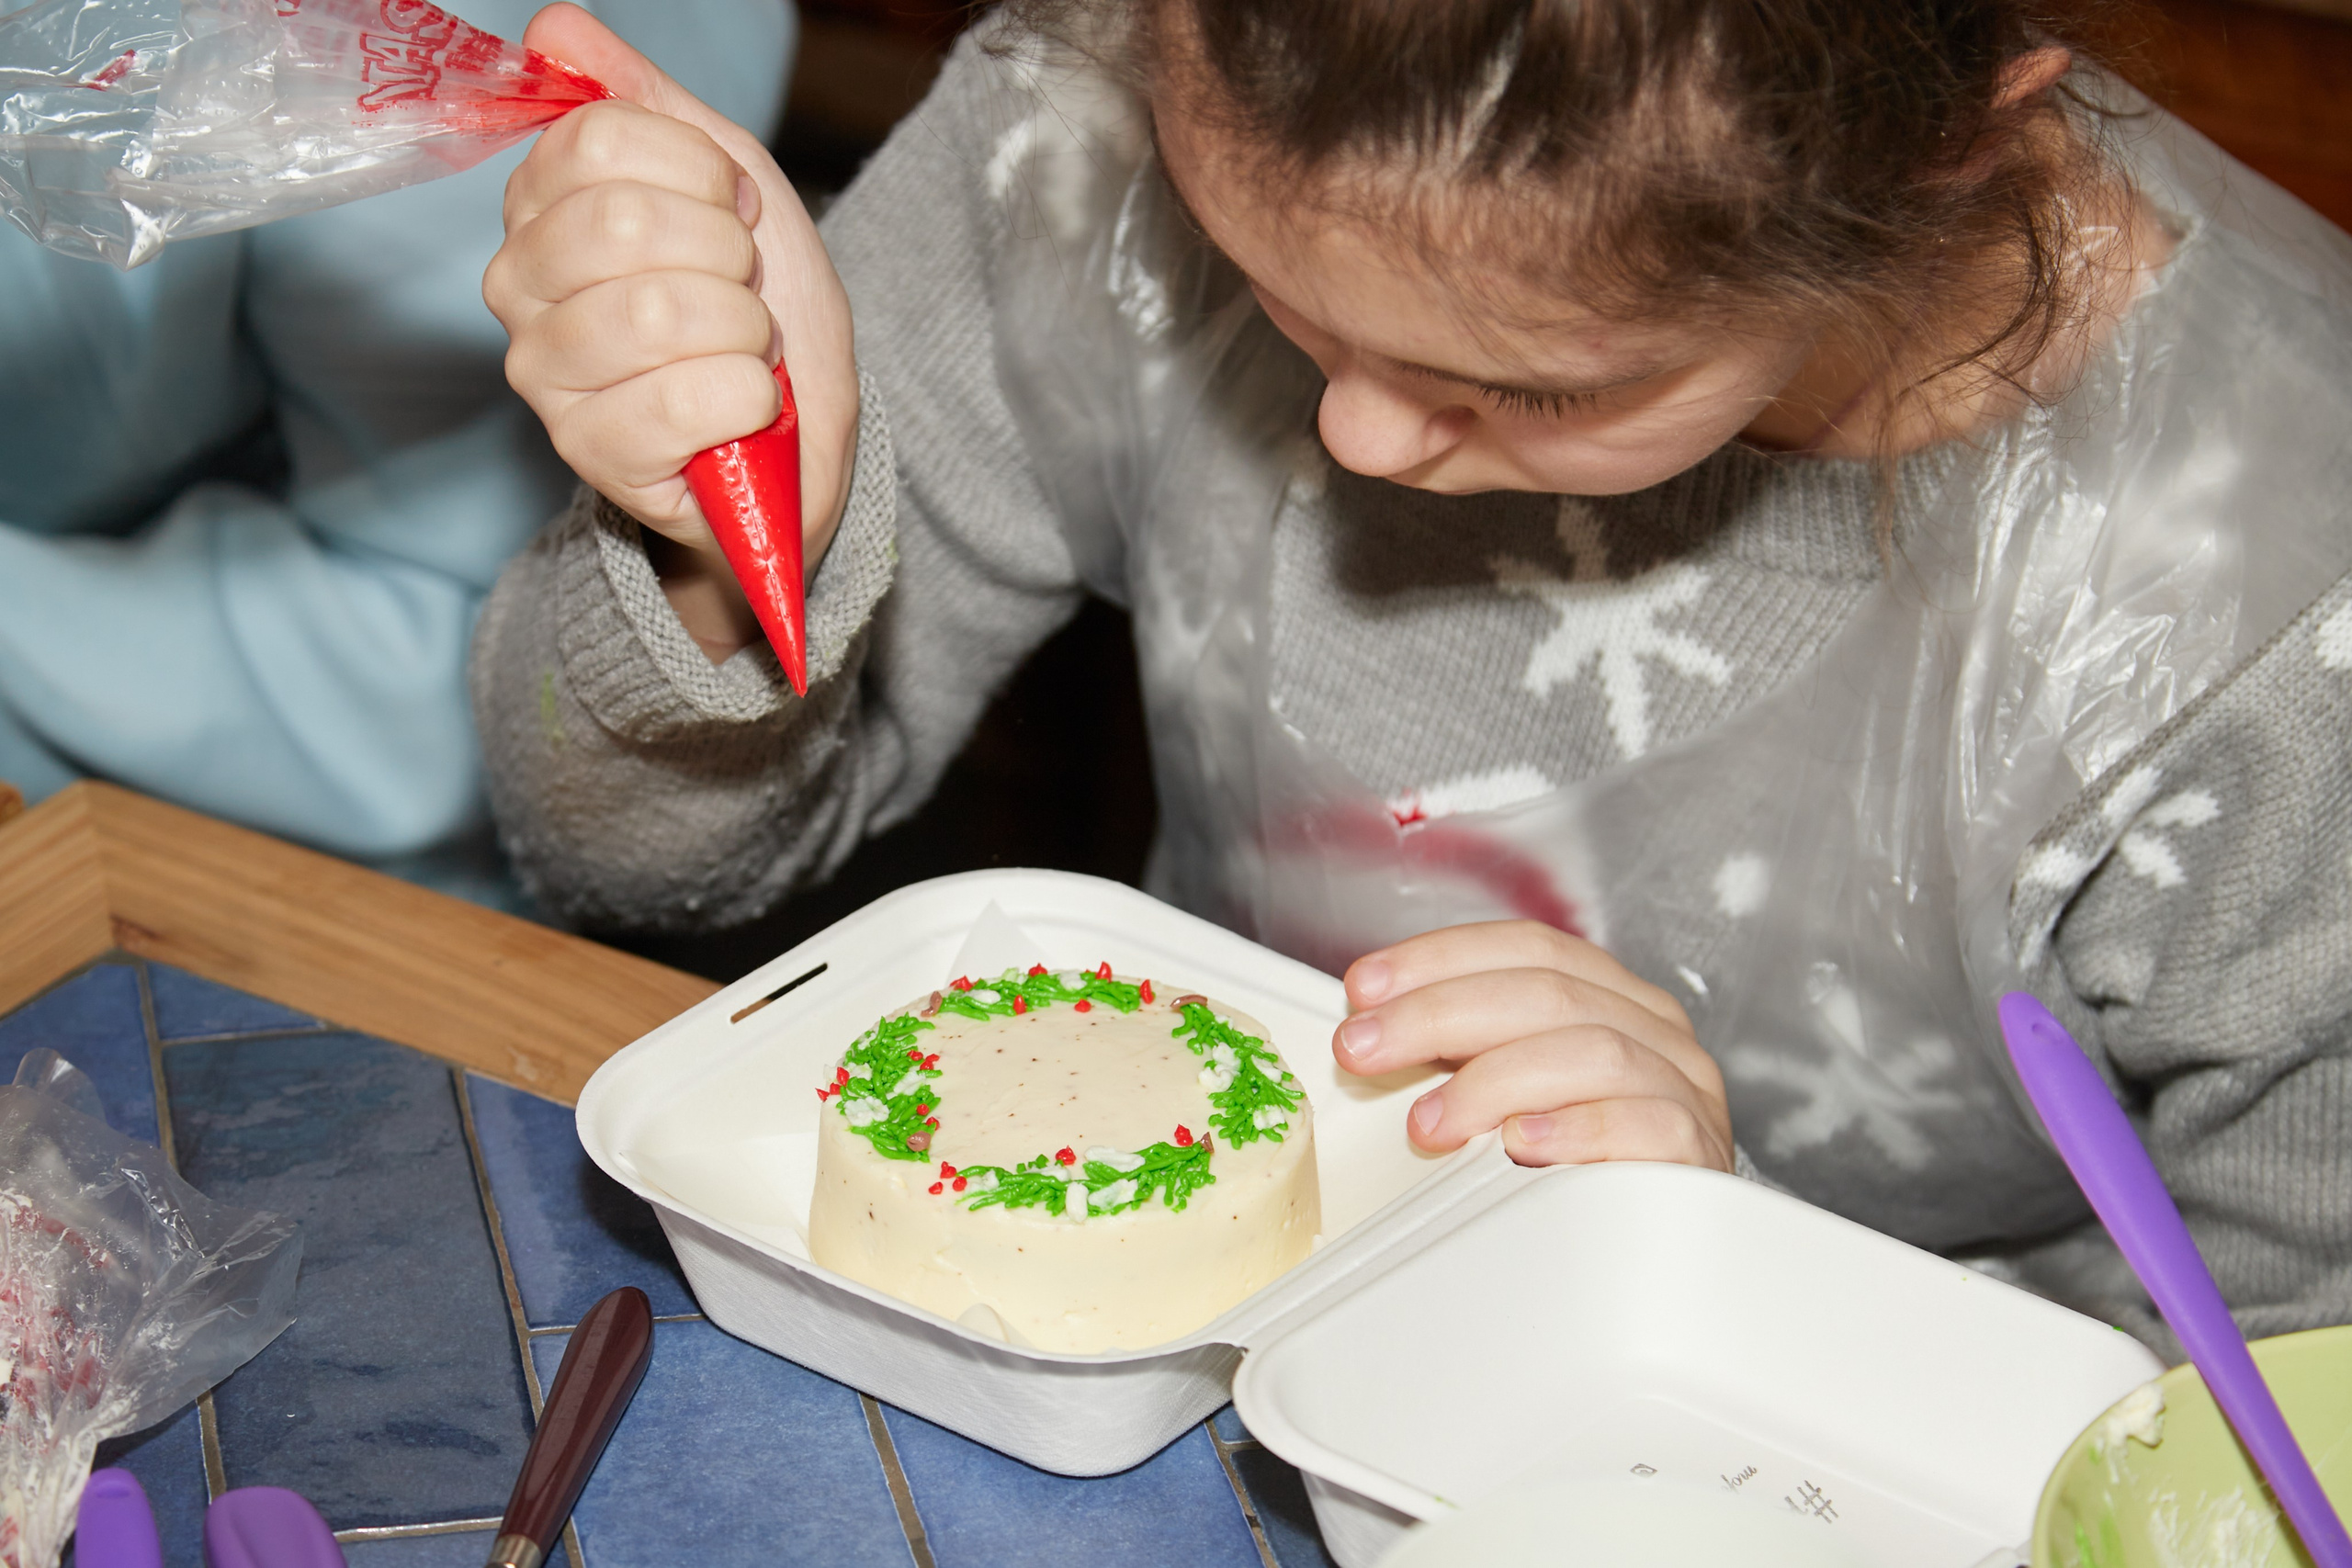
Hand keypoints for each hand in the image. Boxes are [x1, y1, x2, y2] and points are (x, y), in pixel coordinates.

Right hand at [485, 4, 857, 657]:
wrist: (797, 440)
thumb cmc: (755, 310)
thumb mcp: (724, 185)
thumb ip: (645, 104)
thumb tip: (555, 27)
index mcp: (540, 207)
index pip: (600, 139)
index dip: (702, 173)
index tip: (732, 213)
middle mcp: (518, 286)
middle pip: (622, 222)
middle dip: (726, 255)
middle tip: (741, 292)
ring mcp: (544, 374)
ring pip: (657, 311)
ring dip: (744, 330)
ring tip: (744, 351)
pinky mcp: (589, 452)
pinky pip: (682, 397)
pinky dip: (747, 397)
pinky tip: (743, 409)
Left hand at [1332, 921, 1732, 1170]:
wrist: (1671, 1248)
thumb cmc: (1583, 1162)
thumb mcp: (1521, 1088)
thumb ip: (1468, 1050)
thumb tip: (1374, 1029)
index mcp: (1610, 996)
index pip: (1527, 947)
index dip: (1440, 958)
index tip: (1364, 989)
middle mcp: (1652, 1029)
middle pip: (1545, 991)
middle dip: (1436, 1014)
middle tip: (1362, 1050)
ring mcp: (1682, 1087)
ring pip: (1591, 1050)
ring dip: (1493, 1080)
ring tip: (1428, 1121)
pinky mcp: (1695, 1152)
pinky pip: (1642, 1124)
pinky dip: (1574, 1128)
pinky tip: (1521, 1142)